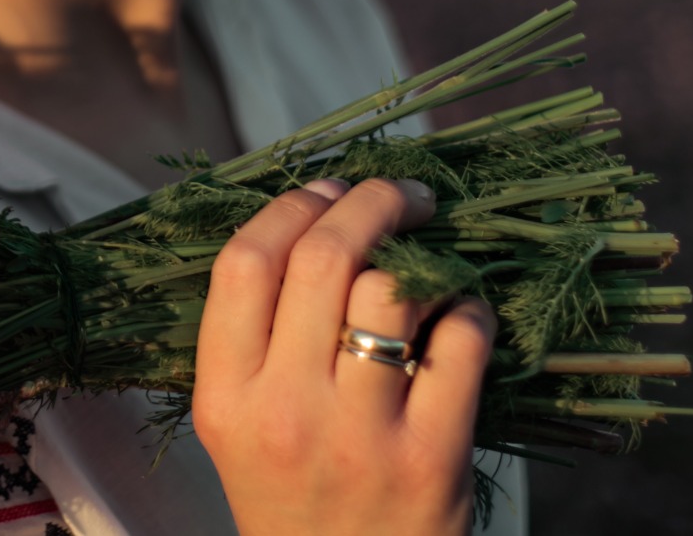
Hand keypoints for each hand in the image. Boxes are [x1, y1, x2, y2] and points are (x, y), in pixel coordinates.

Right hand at [191, 177, 496, 535]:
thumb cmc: (293, 501)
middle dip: (366, 202)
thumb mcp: (238, 425)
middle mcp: (286, 411)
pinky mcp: (432, 457)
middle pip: (322, 258)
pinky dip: (467, 310)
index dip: (289, 207)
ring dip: (419, 253)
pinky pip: (460, 343)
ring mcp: (361, 434)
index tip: (323, 190)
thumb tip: (307, 221)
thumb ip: (253, 338)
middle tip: (395, 194)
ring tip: (430, 254)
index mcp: (225, 397)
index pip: (244, 263)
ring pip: (391, 292)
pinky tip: (461, 316)